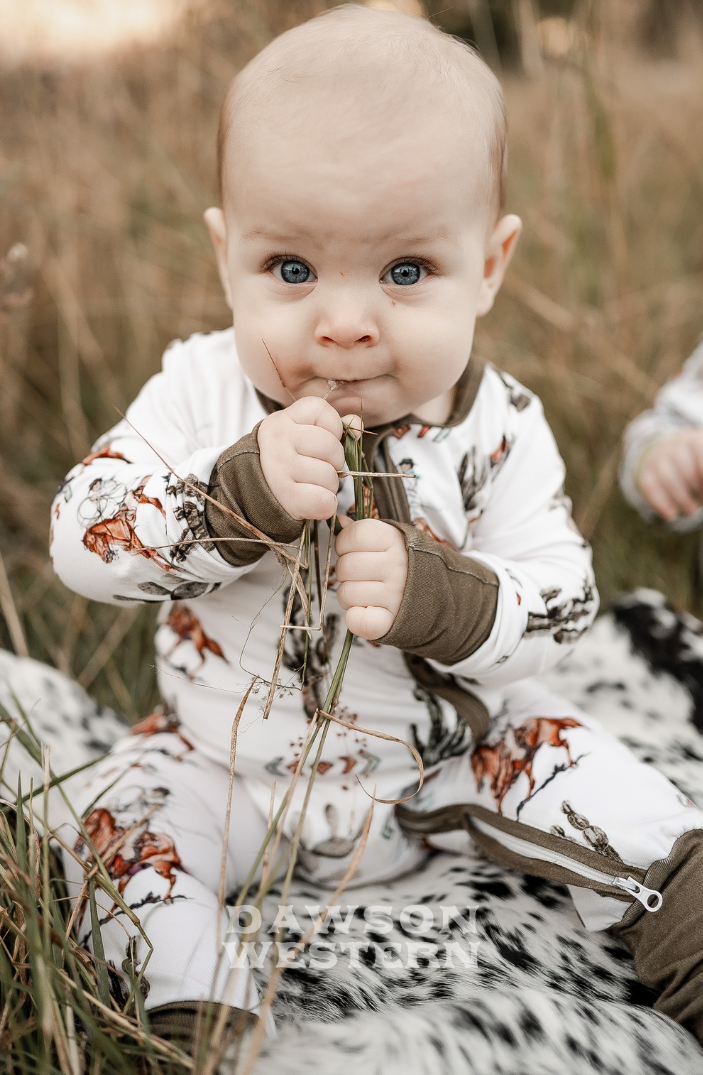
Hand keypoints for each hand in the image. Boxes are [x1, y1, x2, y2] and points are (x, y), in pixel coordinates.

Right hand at [258, 397, 357, 520]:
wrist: (255, 488)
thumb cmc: (289, 457)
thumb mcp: (305, 433)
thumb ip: (334, 426)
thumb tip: (355, 424)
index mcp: (285, 420)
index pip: (320, 410)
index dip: (333, 426)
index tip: (325, 438)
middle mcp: (279, 440)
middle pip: (330, 445)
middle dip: (336, 460)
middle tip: (324, 466)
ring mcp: (280, 468)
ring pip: (328, 476)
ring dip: (330, 484)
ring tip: (316, 483)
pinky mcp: (285, 495)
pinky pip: (323, 500)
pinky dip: (326, 504)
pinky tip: (315, 499)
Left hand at [335, 518, 407, 639]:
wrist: (437, 597)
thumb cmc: (404, 565)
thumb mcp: (389, 541)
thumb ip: (361, 531)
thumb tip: (338, 521)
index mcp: (394, 540)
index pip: (352, 536)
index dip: (345, 544)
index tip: (354, 551)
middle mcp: (396, 566)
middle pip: (345, 566)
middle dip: (346, 573)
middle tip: (361, 576)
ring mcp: (394, 595)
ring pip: (345, 594)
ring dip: (349, 596)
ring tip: (367, 593)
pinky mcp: (390, 621)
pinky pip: (356, 620)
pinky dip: (355, 618)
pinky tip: (367, 610)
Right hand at [638, 429, 702, 520]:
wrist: (668, 455)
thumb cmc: (696, 464)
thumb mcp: (701, 462)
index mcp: (693, 441)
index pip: (699, 452)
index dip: (702, 471)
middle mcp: (674, 446)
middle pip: (685, 469)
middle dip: (696, 489)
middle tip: (702, 500)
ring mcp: (657, 458)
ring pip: (667, 479)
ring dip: (681, 499)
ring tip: (691, 510)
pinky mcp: (646, 471)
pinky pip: (650, 488)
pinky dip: (661, 504)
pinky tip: (671, 515)